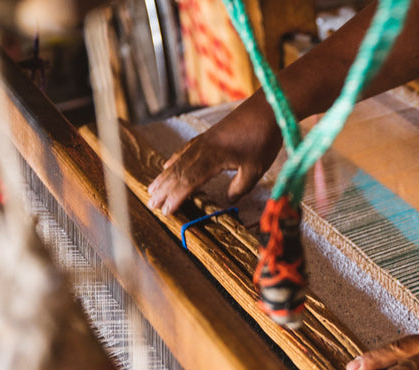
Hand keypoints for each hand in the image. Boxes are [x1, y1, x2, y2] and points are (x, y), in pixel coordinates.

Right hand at [147, 94, 281, 214]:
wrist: (267, 108)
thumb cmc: (263, 139)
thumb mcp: (256, 169)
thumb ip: (240, 187)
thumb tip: (228, 201)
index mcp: (213, 158)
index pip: (189, 182)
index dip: (176, 198)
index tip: (166, 211)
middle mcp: (202, 149)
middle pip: (178, 172)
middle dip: (164, 190)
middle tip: (151, 205)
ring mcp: (204, 141)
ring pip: (179, 161)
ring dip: (164, 177)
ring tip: (152, 189)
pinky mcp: (208, 136)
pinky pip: (185, 150)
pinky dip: (174, 160)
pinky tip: (167, 166)